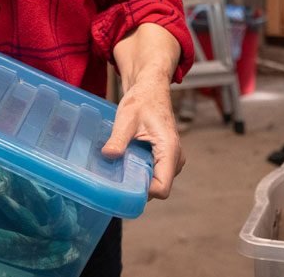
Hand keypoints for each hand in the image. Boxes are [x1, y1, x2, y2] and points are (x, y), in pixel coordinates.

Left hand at [101, 67, 184, 198]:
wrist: (150, 90)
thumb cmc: (142, 101)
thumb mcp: (126, 118)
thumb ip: (118, 139)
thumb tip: (108, 156)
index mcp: (169, 150)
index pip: (162, 188)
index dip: (144, 192)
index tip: (123, 185)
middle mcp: (175, 159)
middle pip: (158, 187)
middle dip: (138, 185)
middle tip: (117, 174)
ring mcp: (172, 160)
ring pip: (155, 182)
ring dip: (139, 177)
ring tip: (122, 164)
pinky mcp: (165, 158)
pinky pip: (154, 174)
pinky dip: (141, 171)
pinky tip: (128, 160)